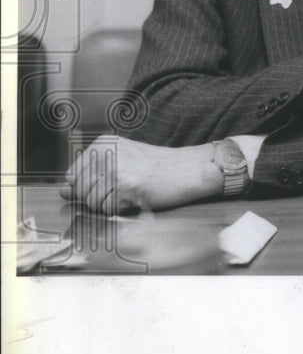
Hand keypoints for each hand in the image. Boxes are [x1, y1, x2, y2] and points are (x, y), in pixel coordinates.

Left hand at [59, 135, 221, 213]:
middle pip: (80, 190)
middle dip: (98, 198)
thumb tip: (63, 190)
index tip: (109, 185)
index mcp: (102, 143)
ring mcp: (115, 169)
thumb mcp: (122, 159)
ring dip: (109, 204)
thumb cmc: (157, 166)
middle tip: (124, 190)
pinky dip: (120, 209)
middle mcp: (105, 153)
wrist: (187, 168)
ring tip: (130, 193)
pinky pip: (107, 209)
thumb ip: (91, 173)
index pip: (73, 175)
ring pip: (91, 202)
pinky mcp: (126, 186)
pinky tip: (135, 198)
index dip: (87, 188)